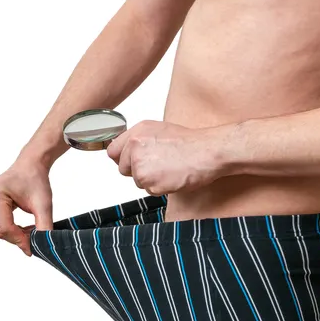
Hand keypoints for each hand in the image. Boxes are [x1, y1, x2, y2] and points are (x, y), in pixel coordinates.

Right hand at [0, 156, 53, 255]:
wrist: (31, 164)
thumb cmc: (36, 179)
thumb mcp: (43, 204)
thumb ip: (43, 226)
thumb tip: (42, 246)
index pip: (5, 227)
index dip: (19, 240)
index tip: (32, 248)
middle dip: (18, 238)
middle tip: (34, 240)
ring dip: (14, 234)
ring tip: (31, 232)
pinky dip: (11, 228)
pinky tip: (23, 228)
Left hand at [106, 120, 223, 194]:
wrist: (207, 152)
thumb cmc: (188, 142)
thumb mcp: (158, 130)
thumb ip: (138, 140)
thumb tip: (126, 151)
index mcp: (136, 133)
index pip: (112, 151)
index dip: (122, 158)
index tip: (130, 161)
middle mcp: (135, 148)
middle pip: (123, 169)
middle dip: (137, 171)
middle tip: (157, 165)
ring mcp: (141, 167)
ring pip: (137, 181)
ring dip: (150, 179)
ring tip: (167, 169)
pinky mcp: (150, 183)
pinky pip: (149, 191)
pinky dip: (160, 188)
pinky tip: (171, 176)